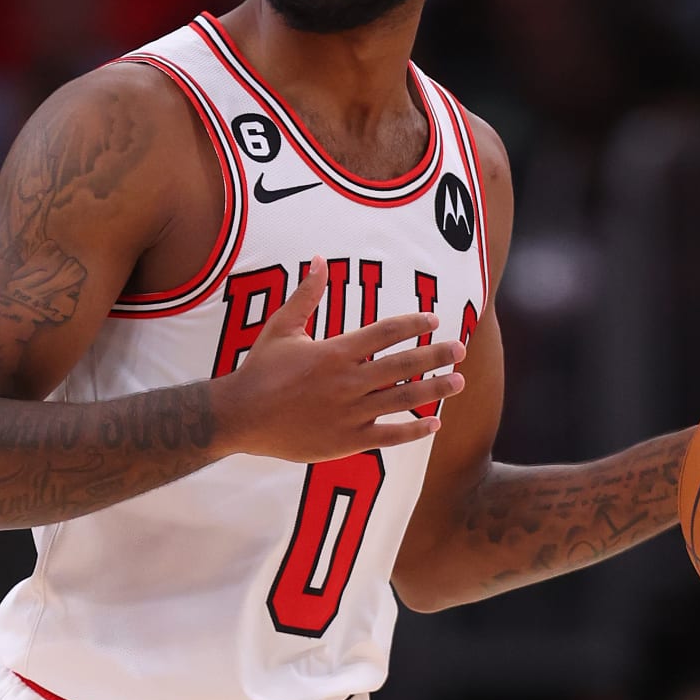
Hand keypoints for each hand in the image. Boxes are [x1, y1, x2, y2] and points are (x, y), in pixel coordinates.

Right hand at [212, 256, 465, 461]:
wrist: (239, 416)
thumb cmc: (260, 369)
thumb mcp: (281, 327)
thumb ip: (306, 295)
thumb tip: (319, 259)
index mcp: (335, 352)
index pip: (384, 333)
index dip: (412, 324)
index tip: (434, 319)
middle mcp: (347, 382)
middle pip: (402, 366)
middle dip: (435, 356)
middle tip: (460, 349)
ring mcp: (349, 413)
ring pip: (401, 400)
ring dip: (434, 390)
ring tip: (459, 381)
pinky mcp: (346, 440)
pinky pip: (387, 436)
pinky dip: (413, 431)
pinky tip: (434, 424)